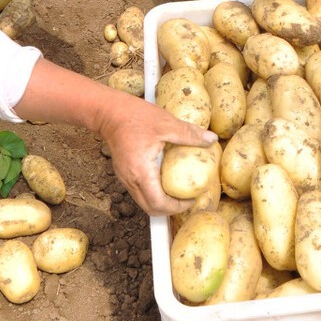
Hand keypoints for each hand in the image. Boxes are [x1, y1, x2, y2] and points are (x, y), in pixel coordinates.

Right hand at [98, 92, 217, 215]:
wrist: (108, 111)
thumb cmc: (135, 116)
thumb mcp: (166, 123)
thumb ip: (189, 133)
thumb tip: (211, 139)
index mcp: (141, 171)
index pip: (158, 203)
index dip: (176, 207)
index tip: (191, 199)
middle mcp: (131, 179)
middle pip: (150, 209)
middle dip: (170, 209)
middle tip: (187, 199)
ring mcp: (124, 178)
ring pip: (143, 202)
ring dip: (160, 202)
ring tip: (177, 191)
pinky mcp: (123, 173)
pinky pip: (139, 191)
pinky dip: (152, 193)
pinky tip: (164, 179)